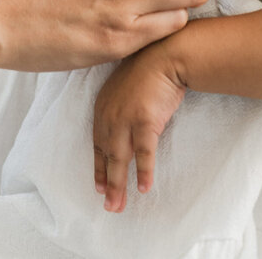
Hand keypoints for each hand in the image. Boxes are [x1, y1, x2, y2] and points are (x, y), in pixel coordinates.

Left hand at [93, 47, 185, 211]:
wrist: (165, 54)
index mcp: (103, 107)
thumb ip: (121, 107)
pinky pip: (144, 153)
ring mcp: (125, 118)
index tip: (98, 185)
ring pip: (119, 159)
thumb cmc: (150, 68)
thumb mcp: (126, 88)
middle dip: (107, 183)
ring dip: (119, 185)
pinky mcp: (144, 120)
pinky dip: (144, 171)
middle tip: (109, 206)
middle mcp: (109, 115)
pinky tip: (144, 188)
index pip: (97, 142)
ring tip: (118, 206)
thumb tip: (125, 124)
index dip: (98, 166)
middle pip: (106, 155)